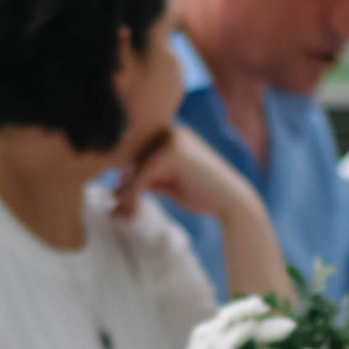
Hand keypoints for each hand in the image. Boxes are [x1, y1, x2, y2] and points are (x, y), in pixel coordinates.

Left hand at [117, 125, 244, 227]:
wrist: (233, 202)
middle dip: (122, 187)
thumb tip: (117, 186)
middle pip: (133, 159)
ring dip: (123, 195)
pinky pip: (141, 178)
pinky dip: (132, 198)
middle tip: (115, 212)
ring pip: (134, 169)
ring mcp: (171, 141)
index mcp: (172, 134)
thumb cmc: (204, 194)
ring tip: (118, 215)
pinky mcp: (170, 156)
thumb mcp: (170, 183)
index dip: (125, 177)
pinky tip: (130, 214)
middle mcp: (171, 132)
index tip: (117, 201)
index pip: (138, 153)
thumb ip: (148, 178)